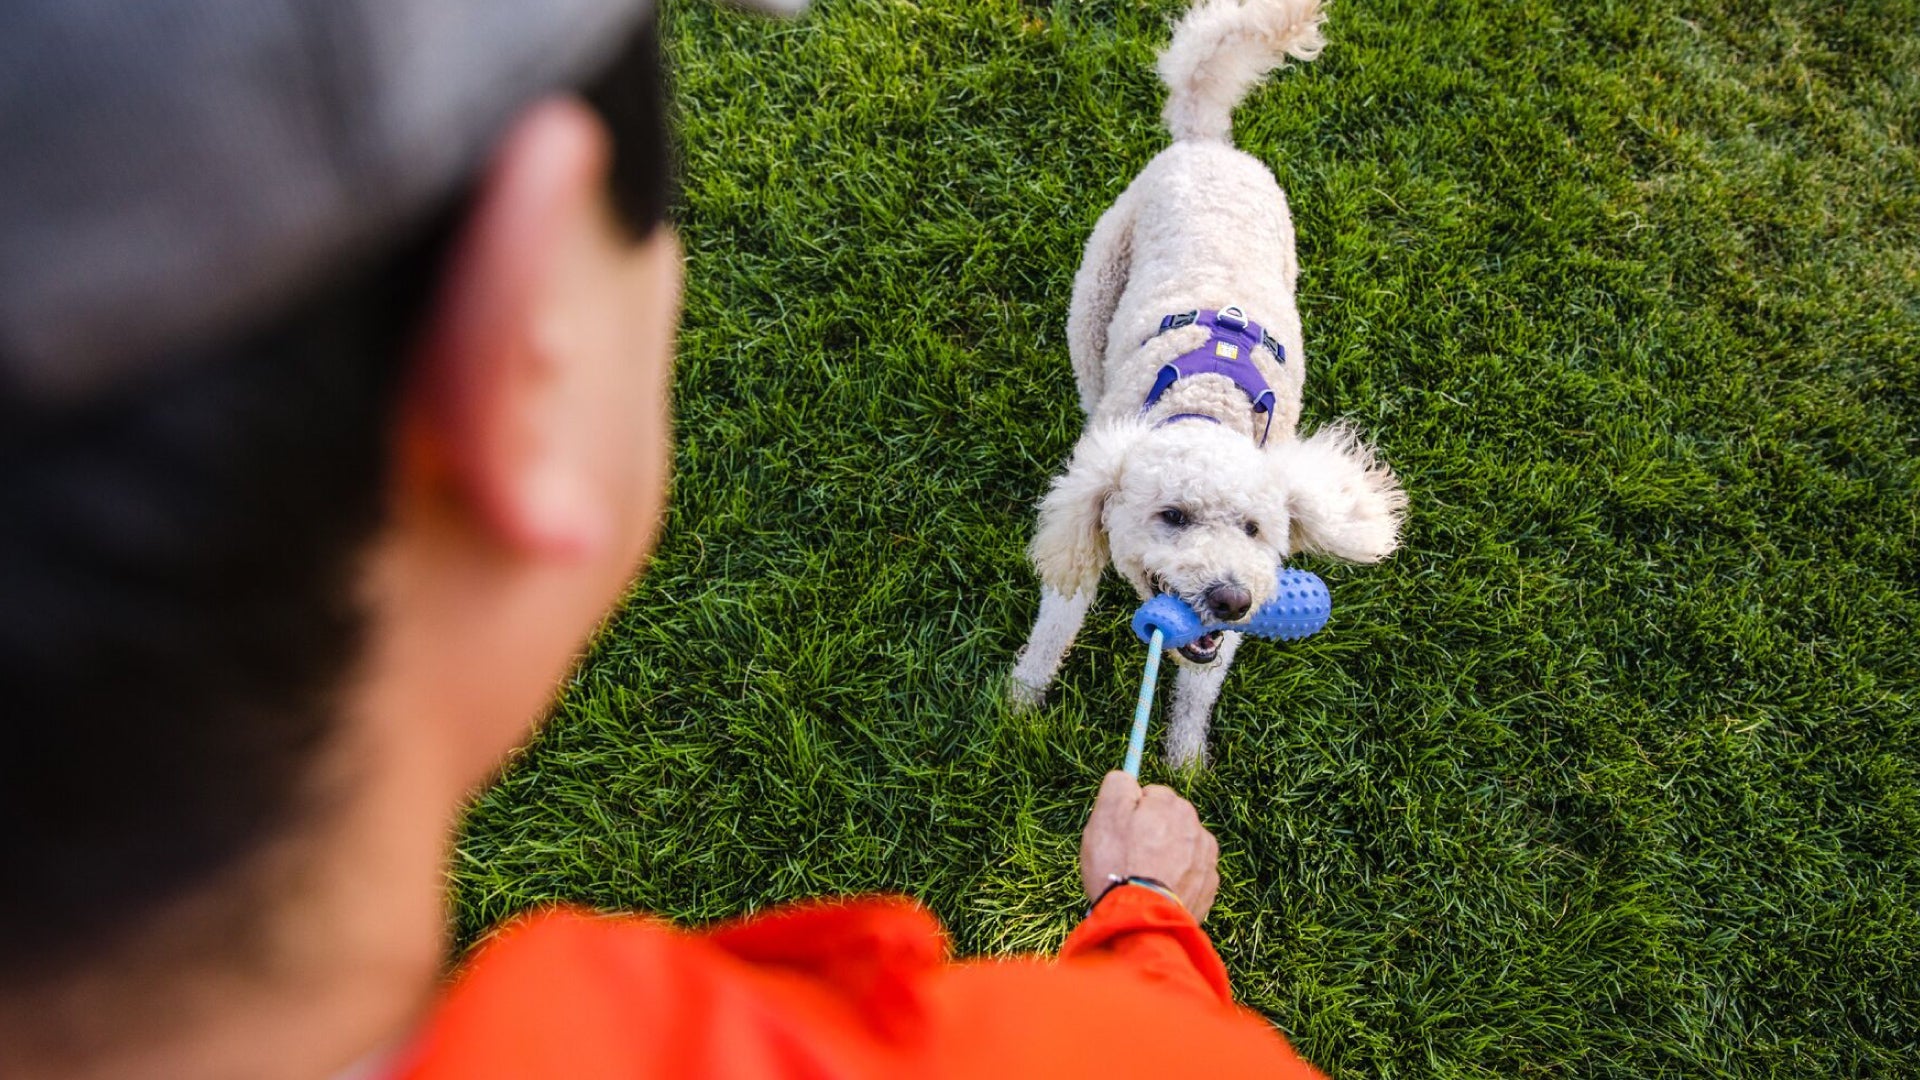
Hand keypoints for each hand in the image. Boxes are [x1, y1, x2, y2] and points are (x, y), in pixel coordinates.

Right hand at [1079, 770, 1220, 920]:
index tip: (1120, 832)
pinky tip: (1158, 892)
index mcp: (1173, 806)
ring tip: (1143, 878)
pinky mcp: (1209, 889)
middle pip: (1169, 821)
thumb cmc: (1119, 865)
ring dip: (1166, 856)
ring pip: (1181, 848)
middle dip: (1152, 833)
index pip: (1151, 795)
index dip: (1131, 812)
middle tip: (1128, 857)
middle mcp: (1197, 828)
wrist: (1141, 920)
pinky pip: (1189, 875)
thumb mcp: (1105, 815)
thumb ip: (1118, 786)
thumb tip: (1127, 778)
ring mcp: (1207, 860)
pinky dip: (1176, 880)